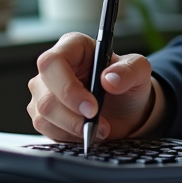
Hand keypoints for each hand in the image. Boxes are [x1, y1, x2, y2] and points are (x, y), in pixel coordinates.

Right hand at [27, 32, 162, 142]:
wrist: (125, 108)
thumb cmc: (127, 82)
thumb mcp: (139, 71)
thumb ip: (129, 71)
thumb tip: (109, 79)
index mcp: (73, 46)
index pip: (53, 62)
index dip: (67, 87)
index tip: (91, 107)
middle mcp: (53, 67)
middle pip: (45, 94)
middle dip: (72, 115)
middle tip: (100, 124)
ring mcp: (44, 91)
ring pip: (44, 115)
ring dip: (74, 128)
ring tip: (101, 128)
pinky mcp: (42, 113)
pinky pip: (46, 129)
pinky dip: (69, 136)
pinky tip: (87, 131)